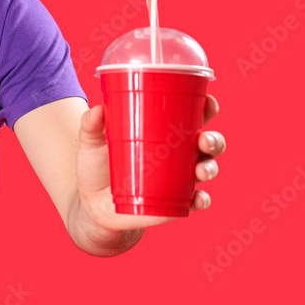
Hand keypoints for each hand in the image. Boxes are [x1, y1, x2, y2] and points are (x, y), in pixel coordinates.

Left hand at [75, 94, 225, 231]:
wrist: (90, 203)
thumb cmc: (96, 166)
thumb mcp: (91, 143)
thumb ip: (90, 125)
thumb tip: (98, 109)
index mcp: (164, 132)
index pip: (193, 116)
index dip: (206, 108)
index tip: (208, 102)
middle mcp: (178, 154)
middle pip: (208, 143)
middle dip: (214, 140)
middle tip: (203, 140)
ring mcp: (178, 179)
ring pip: (206, 169)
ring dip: (210, 168)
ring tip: (200, 170)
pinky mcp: (174, 202)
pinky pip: (196, 201)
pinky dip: (201, 200)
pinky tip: (198, 199)